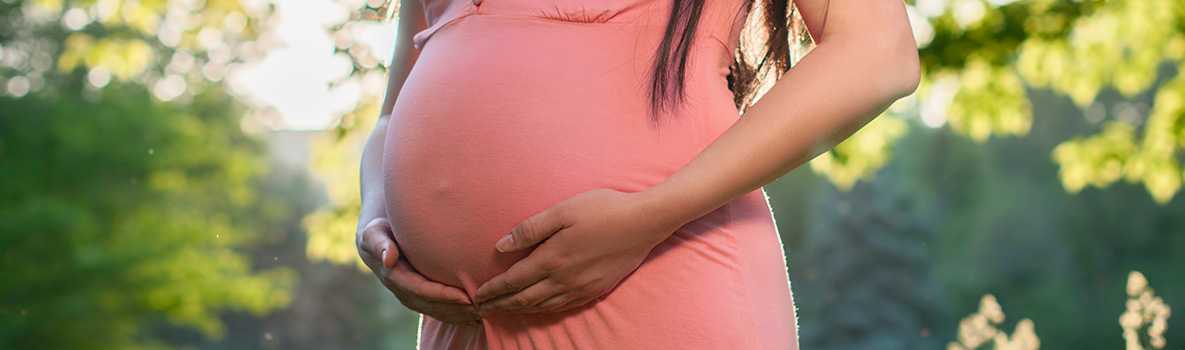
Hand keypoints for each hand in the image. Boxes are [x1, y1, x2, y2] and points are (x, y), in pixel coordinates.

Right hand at [357, 217, 480, 323]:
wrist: (376, 240)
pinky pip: (441, 310)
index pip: (422, 291)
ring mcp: (413, 297)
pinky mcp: (421, 297)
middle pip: (434, 306)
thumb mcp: (374, 234)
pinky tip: (478, 315)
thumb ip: (380, 244)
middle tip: (483, 308)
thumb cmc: (379, 231)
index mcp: (395, 278)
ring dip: (461, 315)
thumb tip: (388, 258)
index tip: (466, 297)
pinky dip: (459, 314)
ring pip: (439, 312)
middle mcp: (404, 292)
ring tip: (485, 314)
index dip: (444, 296)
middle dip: (458, 310)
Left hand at [472, 188, 683, 313]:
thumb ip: (530, 229)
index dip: (493, 290)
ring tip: (504, 310)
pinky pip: (562, 307)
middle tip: (483, 308)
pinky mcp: (595, 290)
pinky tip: (538, 307)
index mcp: (552, 259)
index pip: (513, 281)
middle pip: (524, 299)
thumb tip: (501, 246)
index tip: (477, 294)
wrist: (644, 223)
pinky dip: (543, 310)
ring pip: (542, 306)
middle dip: (501, 305)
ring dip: (519, 310)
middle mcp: (564, 280)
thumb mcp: (562, 211)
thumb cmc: (602, 209)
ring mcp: (581, 288)